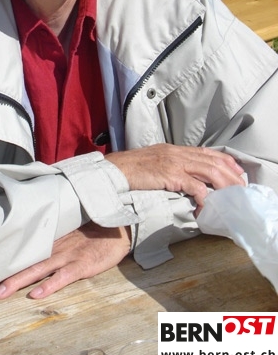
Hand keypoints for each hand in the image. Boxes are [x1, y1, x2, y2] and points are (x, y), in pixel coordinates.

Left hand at [0, 223, 130, 299]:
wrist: (118, 225)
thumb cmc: (93, 227)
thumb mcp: (69, 228)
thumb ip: (51, 235)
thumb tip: (30, 239)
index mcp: (50, 240)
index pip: (21, 252)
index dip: (2, 263)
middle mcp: (54, 248)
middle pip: (24, 263)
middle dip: (1, 277)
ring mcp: (67, 256)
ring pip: (37, 270)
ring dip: (17, 282)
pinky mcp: (82, 265)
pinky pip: (63, 277)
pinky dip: (50, 285)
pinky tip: (36, 294)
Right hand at [105, 144, 244, 207]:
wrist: (114, 170)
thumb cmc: (129, 169)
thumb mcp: (153, 161)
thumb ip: (169, 166)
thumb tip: (182, 178)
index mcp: (174, 149)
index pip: (207, 152)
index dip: (225, 160)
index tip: (236, 171)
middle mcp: (176, 153)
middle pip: (213, 161)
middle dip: (231, 174)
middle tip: (241, 187)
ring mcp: (174, 163)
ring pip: (209, 171)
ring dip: (224, 185)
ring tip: (231, 197)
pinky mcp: (170, 175)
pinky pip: (194, 186)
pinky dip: (205, 196)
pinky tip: (208, 205)